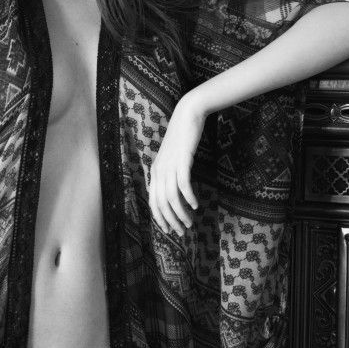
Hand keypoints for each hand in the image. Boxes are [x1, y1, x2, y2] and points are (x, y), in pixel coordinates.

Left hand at [149, 92, 204, 234]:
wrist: (187, 116)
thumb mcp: (172, 158)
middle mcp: (159, 171)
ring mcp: (169, 166)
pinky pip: (183, 185)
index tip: (169, 229)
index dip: (160, 218)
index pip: (153, 202)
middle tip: (182, 231)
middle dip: (171, 221)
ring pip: (171, 198)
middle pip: (161, 204)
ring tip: (190, 222)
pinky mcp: (181, 161)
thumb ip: (171, 174)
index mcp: (155, 172)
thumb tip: (176, 192)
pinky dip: (188, 197)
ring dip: (180, 213)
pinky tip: (195, 205)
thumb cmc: (182, 138)